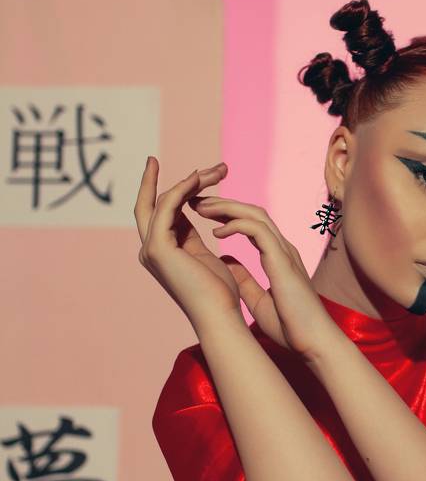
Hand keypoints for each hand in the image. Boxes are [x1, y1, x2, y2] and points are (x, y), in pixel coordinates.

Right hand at [135, 158, 242, 328]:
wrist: (220, 316)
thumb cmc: (221, 294)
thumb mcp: (207, 257)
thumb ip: (195, 237)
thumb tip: (198, 218)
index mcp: (163, 252)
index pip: (164, 213)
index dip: (174, 190)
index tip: (191, 171)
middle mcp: (150, 250)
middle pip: (154, 203)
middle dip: (173, 180)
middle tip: (206, 165)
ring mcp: (151, 249)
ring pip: (164, 201)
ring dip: (191, 181)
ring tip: (218, 170)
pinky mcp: (158, 248)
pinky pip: (167, 207)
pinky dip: (182, 190)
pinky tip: (199, 179)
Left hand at [186, 189, 332, 358]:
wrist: (313, 342)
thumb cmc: (291, 327)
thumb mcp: (258, 301)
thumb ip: (245, 280)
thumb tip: (226, 264)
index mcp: (278, 257)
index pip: (251, 225)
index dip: (226, 216)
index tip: (202, 215)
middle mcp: (283, 249)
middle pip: (251, 212)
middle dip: (222, 204)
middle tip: (195, 201)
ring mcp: (285, 252)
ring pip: (255, 215)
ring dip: (226, 208)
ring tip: (201, 207)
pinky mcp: (284, 261)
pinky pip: (258, 230)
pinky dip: (236, 225)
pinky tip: (216, 232)